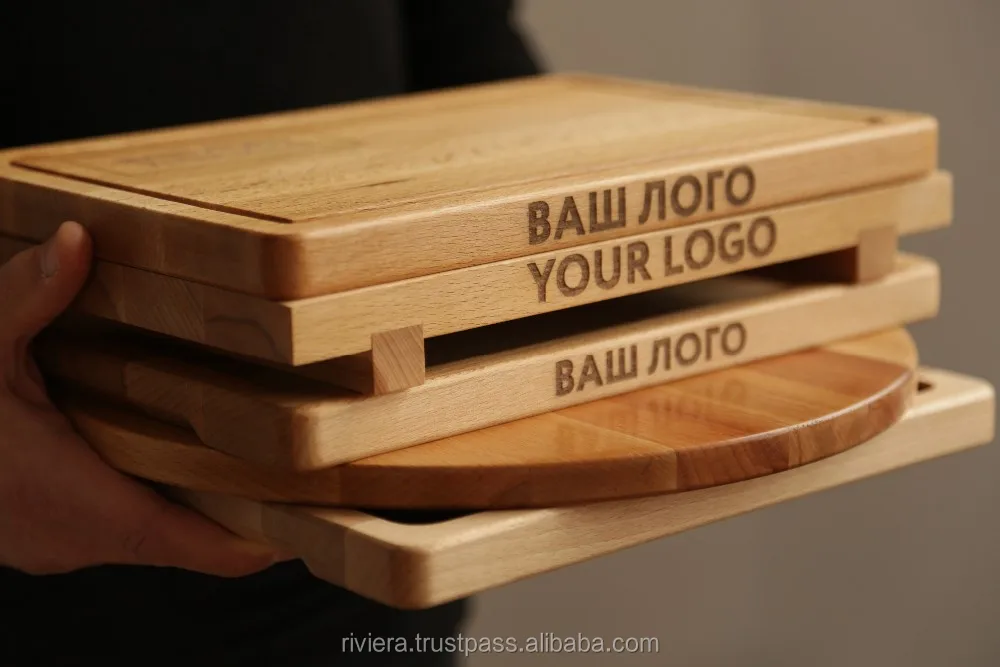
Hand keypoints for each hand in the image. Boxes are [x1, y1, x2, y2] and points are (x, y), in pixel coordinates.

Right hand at [0, 221, 282, 575]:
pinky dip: (159, 499)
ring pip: (155, 534)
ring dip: (201, 504)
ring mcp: (59, 544)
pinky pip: (123, 527)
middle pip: (185, 537)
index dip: (257, 539)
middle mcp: (74, 537)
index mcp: (73, 498)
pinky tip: (179, 458)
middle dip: (243, 510)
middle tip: (302, 467)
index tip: (310, 521)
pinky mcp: (47, 537)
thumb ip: (25, 296)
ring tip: (259, 459)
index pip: (191, 541)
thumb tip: (76, 240)